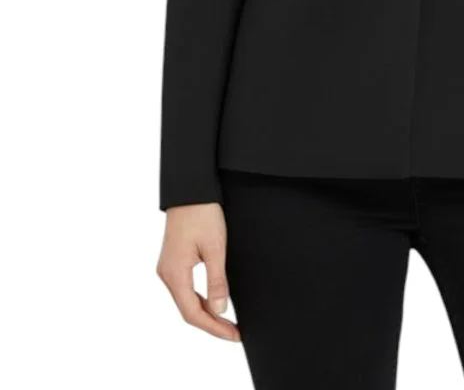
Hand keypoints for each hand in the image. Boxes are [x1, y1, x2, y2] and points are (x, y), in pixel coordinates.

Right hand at [156, 202, 240, 340]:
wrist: (190, 189)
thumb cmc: (202, 213)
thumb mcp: (215, 248)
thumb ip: (217, 281)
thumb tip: (220, 310)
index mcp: (174, 274)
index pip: (193, 313)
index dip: (214, 328)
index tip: (233, 335)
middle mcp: (167, 274)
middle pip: (188, 310)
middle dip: (211, 323)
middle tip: (234, 332)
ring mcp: (168, 268)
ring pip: (186, 300)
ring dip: (206, 312)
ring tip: (227, 322)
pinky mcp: (173, 261)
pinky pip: (185, 288)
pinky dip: (200, 299)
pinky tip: (214, 301)